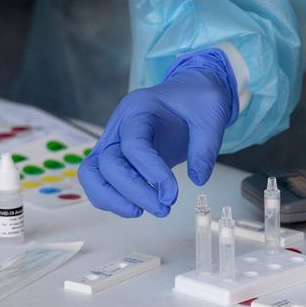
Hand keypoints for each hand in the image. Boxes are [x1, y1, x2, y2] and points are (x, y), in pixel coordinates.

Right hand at [79, 48, 237, 217]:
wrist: (188, 93)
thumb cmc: (197, 99)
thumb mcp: (212, 112)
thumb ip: (206, 145)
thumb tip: (198, 180)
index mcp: (139, 109)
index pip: (134, 144)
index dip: (150, 172)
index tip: (172, 194)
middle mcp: (119, 125)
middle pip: (107, 163)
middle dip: (133, 192)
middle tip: (163, 208)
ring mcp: (113, 142)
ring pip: (92, 175)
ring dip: (114, 200)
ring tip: (144, 212)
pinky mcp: (115, 159)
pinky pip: (100, 182)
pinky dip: (113, 200)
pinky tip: (138, 207)